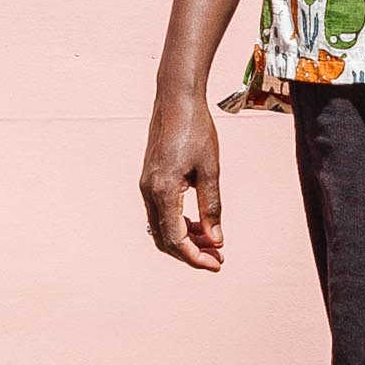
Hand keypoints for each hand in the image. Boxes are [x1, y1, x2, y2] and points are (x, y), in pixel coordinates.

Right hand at [140, 92, 224, 269]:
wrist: (176, 99)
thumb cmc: (196, 129)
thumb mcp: (210, 170)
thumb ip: (212, 207)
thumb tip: (216, 240)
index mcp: (163, 191)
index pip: (175, 239)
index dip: (195, 257)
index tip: (217, 264)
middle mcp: (149, 191)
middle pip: (165, 239)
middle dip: (191, 253)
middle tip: (217, 259)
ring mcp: (147, 185)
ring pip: (161, 227)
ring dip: (185, 240)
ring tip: (212, 243)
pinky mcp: (150, 179)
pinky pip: (161, 212)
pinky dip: (178, 224)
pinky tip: (199, 223)